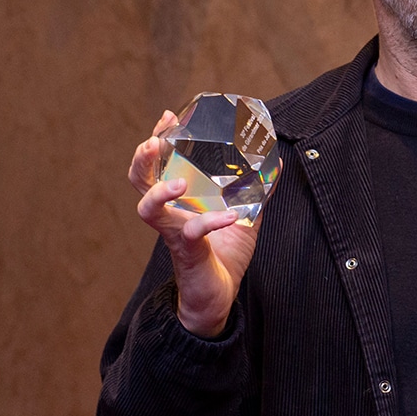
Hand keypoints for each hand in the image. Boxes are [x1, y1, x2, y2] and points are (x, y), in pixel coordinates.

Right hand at [128, 110, 281, 337]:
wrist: (218, 298)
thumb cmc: (223, 255)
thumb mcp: (245, 216)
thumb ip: (257, 191)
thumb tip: (276, 162)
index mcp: (179, 200)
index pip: (157, 165)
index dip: (158, 140)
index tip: (168, 117)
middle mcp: (170, 214)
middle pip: (140, 181)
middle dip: (143, 158)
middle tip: (154, 141)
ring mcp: (174, 233)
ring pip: (149, 210)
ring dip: (160, 191)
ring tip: (180, 181)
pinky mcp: (188, 253)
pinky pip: (190, 234)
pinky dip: (210, 222)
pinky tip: (230, 216)